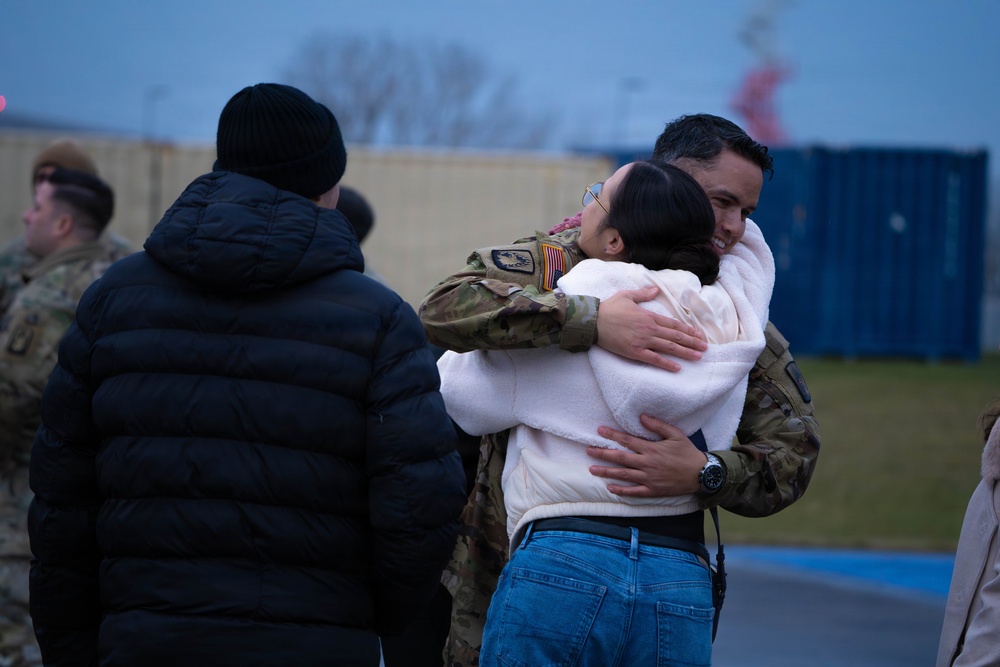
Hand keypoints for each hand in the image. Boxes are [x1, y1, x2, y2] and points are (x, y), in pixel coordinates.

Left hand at [587, 414, 705, 497]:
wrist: (702, 474)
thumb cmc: (688, 453)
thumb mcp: (675, 434)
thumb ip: (658, 425)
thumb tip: (641, 417)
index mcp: (651, 449)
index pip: (627, 441)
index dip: (612, 435)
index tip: (599, 431)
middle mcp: (647, 464)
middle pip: (620, 458)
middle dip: (603, 454)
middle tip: (588, 450)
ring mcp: (649, 478)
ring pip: (623, 475)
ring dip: (606, 472)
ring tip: (592, 469)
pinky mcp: (653, 490)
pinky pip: (634, 491)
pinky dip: (621, 490)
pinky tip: (610, 488)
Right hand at [596, 287, 706, 371]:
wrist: (594, 321)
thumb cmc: (609, 308)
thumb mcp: (627, 295)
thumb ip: (643, 294)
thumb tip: (656, 290)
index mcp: (649, 316)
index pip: (674, 324)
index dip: (688, 330)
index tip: (699, 335)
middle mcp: (650, 329)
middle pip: (676, 336)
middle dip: (692, 342)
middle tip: (705, 348)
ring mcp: (643, 341)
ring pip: (669, 347)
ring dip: (685, 352)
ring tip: (698, 357)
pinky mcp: (634, 351)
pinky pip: (654, 359)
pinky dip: (666, 364)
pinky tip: (677, 368)